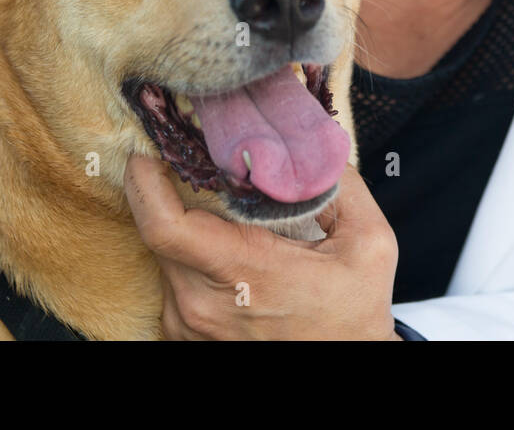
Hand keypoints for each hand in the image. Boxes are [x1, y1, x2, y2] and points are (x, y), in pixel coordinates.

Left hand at [124, 154, 401, 339]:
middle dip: (169, 191)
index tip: (149, 147)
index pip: (164, 224)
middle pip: (158, 230)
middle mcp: (202, 303)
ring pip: (165, 254)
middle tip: (192, 161)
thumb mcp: (369, 243)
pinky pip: (172, 280)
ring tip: (221, 210)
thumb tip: (311, 145)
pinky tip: (224, 250)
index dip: (144, 180)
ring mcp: (188, 324)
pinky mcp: (184, 335)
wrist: (349, 367)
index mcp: (244, 272)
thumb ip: (342, 185)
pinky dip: (190, 257)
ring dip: (184, 226)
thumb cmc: (354, 314)